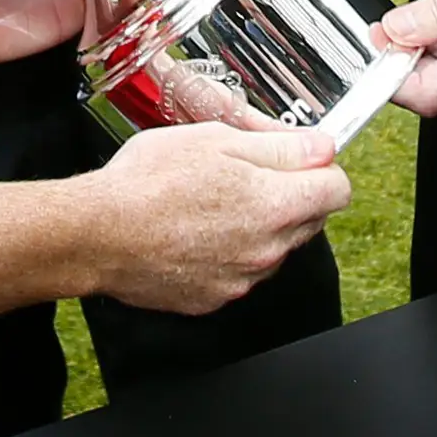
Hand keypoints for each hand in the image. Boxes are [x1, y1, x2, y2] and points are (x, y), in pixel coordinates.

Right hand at [78, 124, 351, 315]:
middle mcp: (267, 249)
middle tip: (248, 174)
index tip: (301, 160)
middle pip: (310, 219)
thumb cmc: (147, 182)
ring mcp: (242, 278)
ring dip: (259, 226)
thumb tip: (320, 148)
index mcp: (274, 205)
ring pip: (275, 247)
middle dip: (291, 194)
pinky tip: (194, 232)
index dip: (322, 168)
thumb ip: (279, 146)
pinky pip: (240, 271)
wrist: (97, 234)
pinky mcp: (215, 297)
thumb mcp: (217, 140)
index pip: (339, 189)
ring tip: (212, 203)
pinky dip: (228, 253)